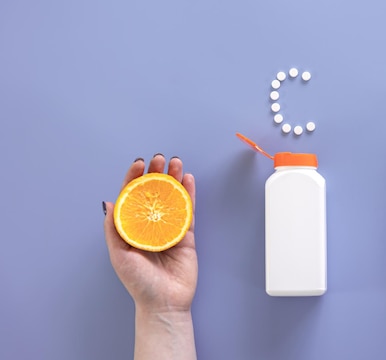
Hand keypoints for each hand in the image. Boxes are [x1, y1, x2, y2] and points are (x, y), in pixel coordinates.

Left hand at [103, 154, 196, 312]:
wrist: (164, 303)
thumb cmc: (139, 283)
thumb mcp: (119, 256)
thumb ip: (114, 230)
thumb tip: (109, 203)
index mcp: (132, 229)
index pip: (132, 197)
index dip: (134, 178)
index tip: (139, 164)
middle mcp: (150, 225)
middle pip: (154, 193)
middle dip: (156, 174)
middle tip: (159, 158)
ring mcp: (169, 229)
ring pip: (172, 198)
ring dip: (174, 179)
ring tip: (176, 163)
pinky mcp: (187, 235)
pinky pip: (188, 211)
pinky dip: (189, 194)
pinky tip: (188, 180)